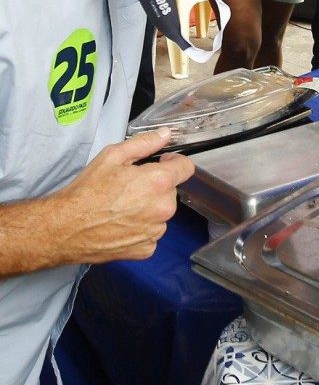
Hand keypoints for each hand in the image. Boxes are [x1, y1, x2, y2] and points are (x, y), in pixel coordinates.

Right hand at [52, 129, 194, 263]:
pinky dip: (141, 229)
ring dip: (150, 208)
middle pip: (171, 191)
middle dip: (157, 186)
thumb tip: (166, 135)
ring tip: (123, 208)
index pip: (186, 168)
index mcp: (159, 182)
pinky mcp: (146, 249)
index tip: (160, 163)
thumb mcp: (113, 156)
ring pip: (162, 213)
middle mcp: (164, 208)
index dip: (173, 162)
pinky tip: (122, 224)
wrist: (66, 228)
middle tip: (130, 187)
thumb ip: (145, 143)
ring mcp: (156, 232)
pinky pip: (152, 234)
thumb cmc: (88, 191)